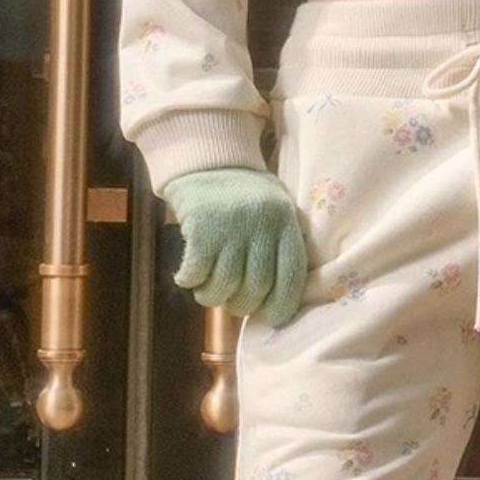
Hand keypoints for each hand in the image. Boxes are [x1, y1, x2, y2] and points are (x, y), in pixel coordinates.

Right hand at [163, 166, 308, 325]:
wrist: (209, 160)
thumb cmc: (246, 196)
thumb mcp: (277, 211)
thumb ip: (281, 247)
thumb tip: (279, 303)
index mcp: (285, 223)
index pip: (290, 277)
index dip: (281, 306)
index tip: (271, 319)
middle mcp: (262, 226)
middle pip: (255, 288)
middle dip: (243, 306)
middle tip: (233, 304)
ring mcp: (231, 227)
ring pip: (224, 285)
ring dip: (213, 297)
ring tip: (208, 293)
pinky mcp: (202, 228)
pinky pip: (197, 272)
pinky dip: (191, 281)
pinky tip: (188, 277)